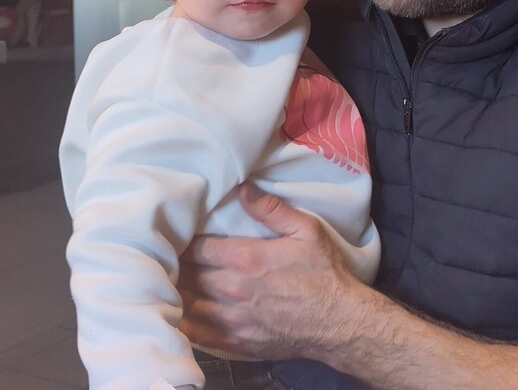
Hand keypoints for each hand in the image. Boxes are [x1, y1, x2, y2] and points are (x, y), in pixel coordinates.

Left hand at [178, 182, 360, 359]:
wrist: (338, 323)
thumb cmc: (323, 273)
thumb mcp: (306, 230)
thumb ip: (272, 209)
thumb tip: (243, 187)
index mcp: (247, 259)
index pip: (196, 248)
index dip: (183, 239)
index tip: (176, 232)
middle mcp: (232, 290)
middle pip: (185, 275)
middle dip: (174, 263)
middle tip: (165, 253)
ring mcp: (231, 320)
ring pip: (185, 304)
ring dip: (174, 290)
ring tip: (167, 278)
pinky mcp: (234, 343)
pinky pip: (195, 333)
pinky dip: (181, 321)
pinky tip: (177, 310)